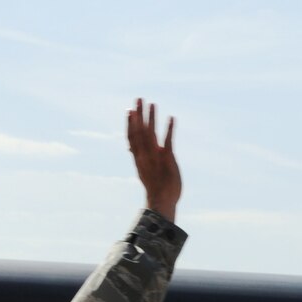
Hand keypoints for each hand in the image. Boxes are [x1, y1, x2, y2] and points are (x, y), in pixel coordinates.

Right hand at [127, 98, 179, 220]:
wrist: (162, 202)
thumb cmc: (155, 188)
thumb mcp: (143, 171)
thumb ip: (138, 156)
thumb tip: (130, 146)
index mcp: (139, 159)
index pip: (132, 138)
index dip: (130, 124)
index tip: (130, 112)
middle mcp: (145, 156)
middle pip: (139, 132)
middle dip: (139, 115)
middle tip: (139, 99)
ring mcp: (155, 157)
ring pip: (151, 134)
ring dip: (151, 118)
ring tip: (152, 103)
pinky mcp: (167, 159)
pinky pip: (167, 141)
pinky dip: (169, 129)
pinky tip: (171, 118)